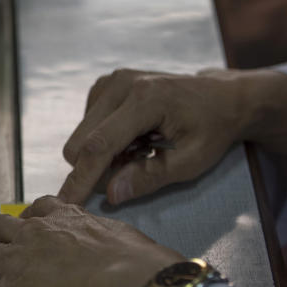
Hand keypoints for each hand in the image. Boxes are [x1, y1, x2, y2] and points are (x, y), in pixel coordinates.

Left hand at [0, 196, 183, 286]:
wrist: (129, 278)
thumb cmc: (136, 261)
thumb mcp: (122, 236)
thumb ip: (106, 237)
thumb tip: (115, 245)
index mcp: (62, 218)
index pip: (37, 211)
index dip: (25, 217)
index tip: (23, 220)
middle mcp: (32, 234)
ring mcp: (16, 261)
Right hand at [58, 68, 286, 205]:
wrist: (220, 96)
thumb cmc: (212, 129)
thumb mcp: (191, 161)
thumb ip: (149, 177)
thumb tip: (110, 195)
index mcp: (144, 99)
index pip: (100, 145)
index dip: (81, 178)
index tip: (66, 205)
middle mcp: (120, 84)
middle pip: (81, 142)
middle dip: (97, 168)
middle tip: (136, 170)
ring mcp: (110, 81)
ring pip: (81, 136)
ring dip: (104, 154)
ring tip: (141, 150)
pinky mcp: (104, 85)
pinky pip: (87, 125)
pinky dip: (106, 140)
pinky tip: (134, 137)